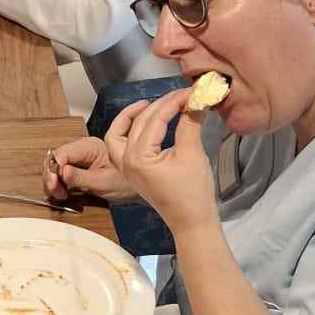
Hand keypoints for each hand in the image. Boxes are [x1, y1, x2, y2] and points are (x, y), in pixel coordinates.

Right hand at [43, 135, 124, 203]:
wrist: (138, 186)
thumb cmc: (126, 182)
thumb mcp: (102, 182)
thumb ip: (80, 177)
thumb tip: (61, 172)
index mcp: (89, 146)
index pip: (61, 154)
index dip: (53, 170)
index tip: (53, 185)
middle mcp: (82, 148)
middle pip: (55, 159)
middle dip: (52, 178)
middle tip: (57, 193)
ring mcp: (79, 156)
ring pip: (55, 166)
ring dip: (54, 182)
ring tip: (61, 194)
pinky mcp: (78, 166)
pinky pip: (61, 172)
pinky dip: (59, 183)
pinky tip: (63, 192)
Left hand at [103, 91, 218, 236]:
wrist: (192, 222)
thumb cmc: (193, 194)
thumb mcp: (192, 154)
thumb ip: (190, 123)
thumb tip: (195, 100)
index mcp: (137, 157)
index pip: (155, 119)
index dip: (174, 102)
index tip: (192, 92)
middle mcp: (126, 161)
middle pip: (138, 122)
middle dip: (160, 105)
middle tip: (182, 95)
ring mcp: (126, 168)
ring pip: (119, 134)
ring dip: (131, 117)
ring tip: (150, 104)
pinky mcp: (133, 172)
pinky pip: (121, 146)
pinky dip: (130, 132)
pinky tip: (147, 124)